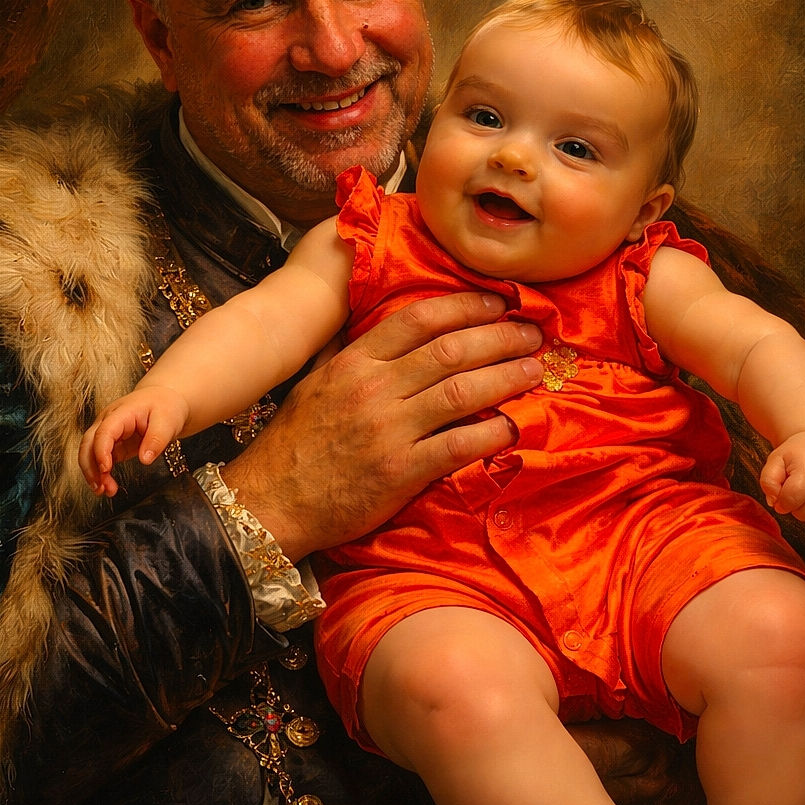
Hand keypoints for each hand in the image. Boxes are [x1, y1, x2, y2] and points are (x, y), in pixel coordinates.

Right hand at [79, 385, 190, 496]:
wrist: (165, 401)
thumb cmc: (165, 407)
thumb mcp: (168, 421)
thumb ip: (157, 439)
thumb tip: (145, 459)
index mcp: (122, 412)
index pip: (104, 431)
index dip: (101, 450)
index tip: (105, 469)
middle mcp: (108, 420)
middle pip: (89, 442)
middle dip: (90, 466)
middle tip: (100, 486)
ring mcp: (108, 432)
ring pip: (89, 453)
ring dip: (93, 473)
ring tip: (105, 491)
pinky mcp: (112, 444)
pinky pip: (99, 459)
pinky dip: (101, 474)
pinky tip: (108, 487)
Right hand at [220, 292, 542, 560]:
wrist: (269, 502)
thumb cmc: (293, 441)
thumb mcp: (313, 381)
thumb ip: (347, 349)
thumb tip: (374, 319)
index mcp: (354, 362)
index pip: (419, 320)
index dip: (465, 306)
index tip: (498, 303)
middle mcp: (374, 389)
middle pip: (451, 350)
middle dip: (500, 337)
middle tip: (532, 333)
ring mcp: (389, 430)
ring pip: (462, 392)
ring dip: (506, 377)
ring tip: (534, 369)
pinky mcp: (401, 472)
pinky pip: (458, 445)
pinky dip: (491, 433)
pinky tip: (512, 426)